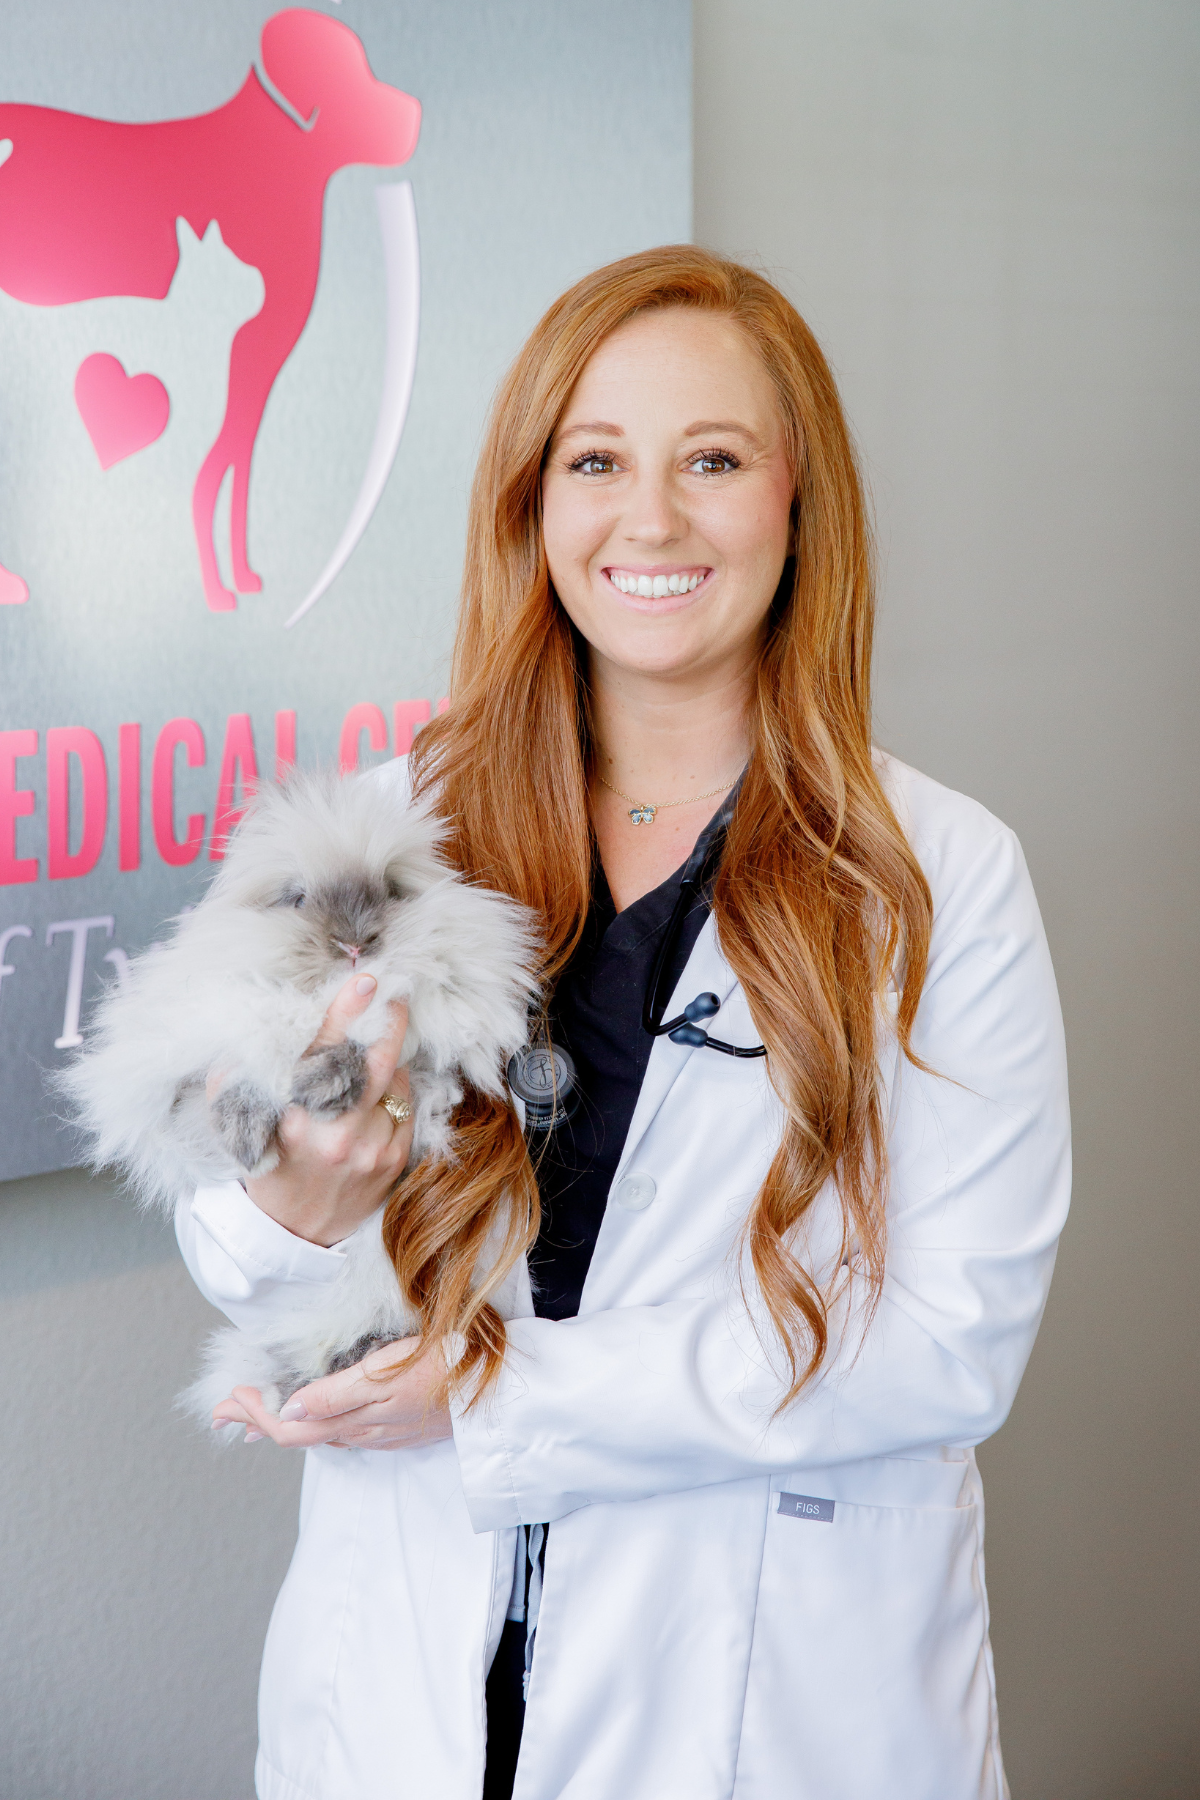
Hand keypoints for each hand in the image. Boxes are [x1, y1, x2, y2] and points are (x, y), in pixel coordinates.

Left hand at [212, 1338, 451, 1449]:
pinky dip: (313, 1424)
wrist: (506, 1390)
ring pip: (319, 1436)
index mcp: (357, 1417)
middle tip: (221, 1411)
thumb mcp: (391, 1369)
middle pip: (297, 1435)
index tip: (231, 1395)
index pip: (290, 1428)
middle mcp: (364, 1432)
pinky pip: (342, 1433)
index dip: (256, 1415)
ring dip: (280, 1423)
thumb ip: (338, 1392)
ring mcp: (382, 1434)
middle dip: (255, 1422)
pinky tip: (309, 1416)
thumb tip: (288, 1408)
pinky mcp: (397, 1429)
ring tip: (251, 1412)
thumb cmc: (450, 1365)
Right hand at [238, 975, 413, 1246]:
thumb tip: (250, 1031)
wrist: (293, 1231)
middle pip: (377, 1063)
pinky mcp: (395, 1161)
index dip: (346, 1013)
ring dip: (386, 1063)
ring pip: (394, 1082)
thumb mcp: (240, 1122)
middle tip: (392, 995)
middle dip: (389, 1021)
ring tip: (364, 1067)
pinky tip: (373, 1102)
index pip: (325, 1055)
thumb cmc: (267, 1164)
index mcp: (293, 1120)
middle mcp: (336, 1135)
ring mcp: (371, 1150)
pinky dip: (394, 1093)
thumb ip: (239, 1076)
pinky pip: (405, 1107)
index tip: (365, 980)